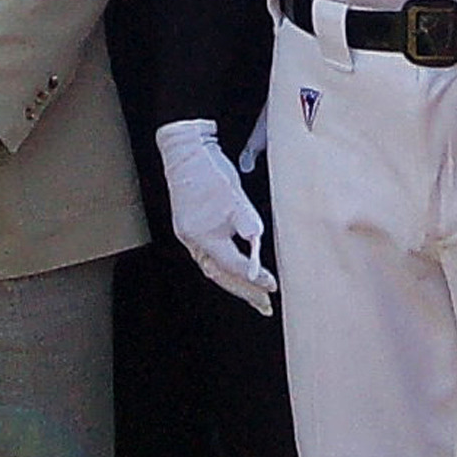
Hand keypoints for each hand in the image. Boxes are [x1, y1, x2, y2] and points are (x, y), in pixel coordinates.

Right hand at [157, 118, 276, 313]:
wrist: (184, 151)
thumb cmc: (209, 170)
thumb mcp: (233, 195)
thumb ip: (247, 221)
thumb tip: (258, 244)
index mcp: (203, 235)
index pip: (233, 265)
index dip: (254, 277)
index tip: (272, 285)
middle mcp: (193, 241)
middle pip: (220, 275)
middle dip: (244, 292)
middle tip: (264, 305)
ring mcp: (189, 236)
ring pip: (213, 270)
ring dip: (234, 285)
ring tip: (253, 297)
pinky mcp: (190, 229)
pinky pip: (207, 259)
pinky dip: (223, 270)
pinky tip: (234, 274)